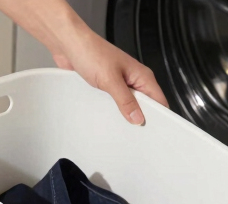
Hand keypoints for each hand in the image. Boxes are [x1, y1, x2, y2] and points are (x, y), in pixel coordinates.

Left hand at [53, 28, 168, 124]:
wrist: (68, 43)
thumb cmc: (91, 52)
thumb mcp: (110, 80)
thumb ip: (125, 101)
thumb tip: (138, 118)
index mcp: (141, 75)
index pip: (159, 100)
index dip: (158, 117)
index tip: (152, 132)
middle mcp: (132, 79)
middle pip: (144, 105)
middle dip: (139, 119)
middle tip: (133, 135)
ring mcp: (119, 83)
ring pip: (127, 105)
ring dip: (122, 115)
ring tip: (118, 128)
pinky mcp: (105, 86)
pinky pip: (112, 102)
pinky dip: (109, 110)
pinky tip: (104, 118)